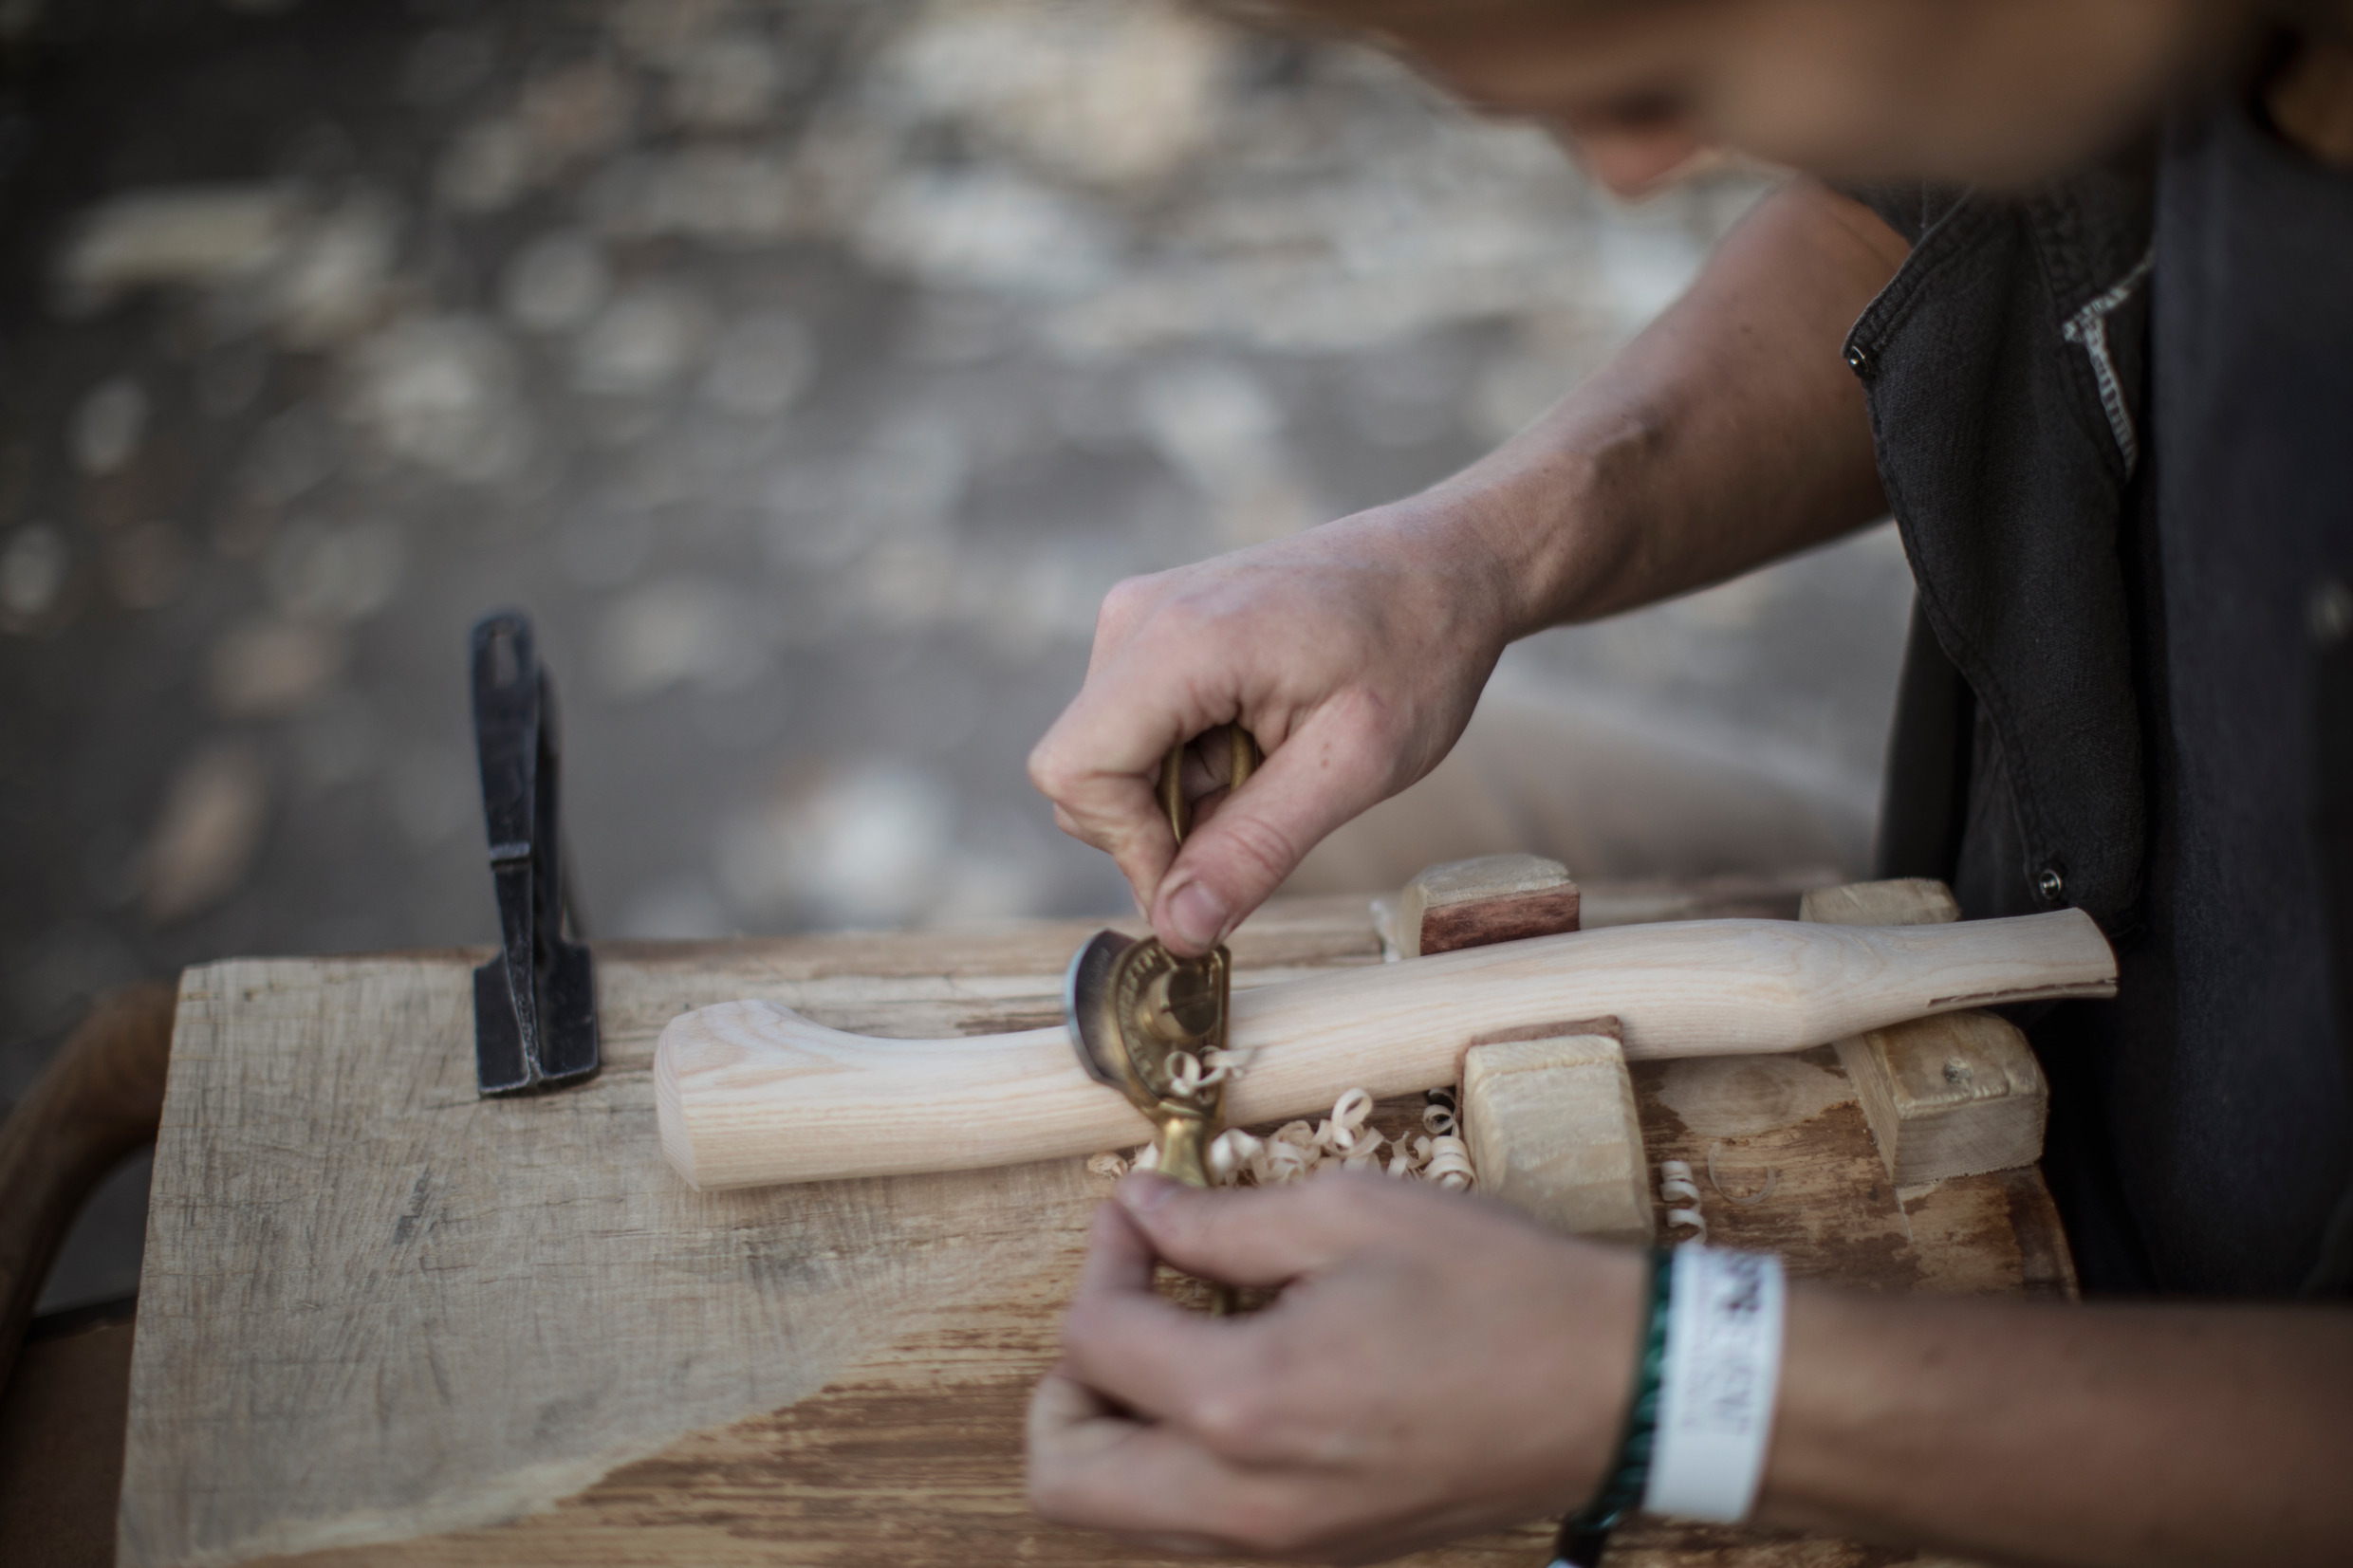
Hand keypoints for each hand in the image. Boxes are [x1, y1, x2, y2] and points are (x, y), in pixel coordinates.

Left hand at [1026, 1172, 1648, 1562]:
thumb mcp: (1350, 1214)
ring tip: (1178, 1339)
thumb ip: (1220, 1220)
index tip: (1143, 1214)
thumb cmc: (1497, 1293)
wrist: (1614, 1391)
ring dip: (1113, 1426)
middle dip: (1067, 1377)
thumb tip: (1141, 1210)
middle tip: (1127, 1302)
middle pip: (1063, 1472)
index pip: (1091, 1341)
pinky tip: (1235, 1381)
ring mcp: (1281, 1544)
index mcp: (1244, 1403)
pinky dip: (1175, 1460)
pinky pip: (1190, 1526)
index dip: (1103, 1258)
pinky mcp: (1318, 1553)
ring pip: (1119, 1513)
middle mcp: (1244, 1499)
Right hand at [1028, 503, 1513, 954]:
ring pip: (1111, 759)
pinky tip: (1262, 738)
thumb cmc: (1418, 647)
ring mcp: (1140, 617)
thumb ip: (1256, 849)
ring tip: (1280, 762)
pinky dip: (1192, 761)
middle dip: (1164, 824)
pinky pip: (1136, 729)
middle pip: (1085, 775)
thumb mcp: (1356, 766)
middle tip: (1271, 808)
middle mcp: (1136, 618)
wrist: (1446, 562)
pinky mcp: (1156, 629)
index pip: (1076, 775)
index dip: (1131, 849)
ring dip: (1187, 794)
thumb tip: (1177, 931)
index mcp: (1177, 642)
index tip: (1211, 877)